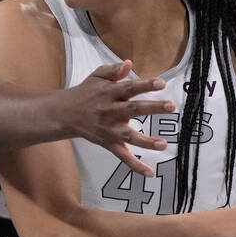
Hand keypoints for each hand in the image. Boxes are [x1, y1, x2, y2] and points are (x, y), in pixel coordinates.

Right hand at [68, 60, 174, 176]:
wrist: (64, 114)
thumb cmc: (86, 93)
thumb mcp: (97, 76)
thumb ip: (113, 70)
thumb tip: (128, 64)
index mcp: (110, 93)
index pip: (130, 88)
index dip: (146, 85)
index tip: (161, 83)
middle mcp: (111, 111)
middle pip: (134, 109)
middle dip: (153, 108)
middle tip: (171, 106)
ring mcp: (110, 130)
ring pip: (130, 136)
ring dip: (147, 141)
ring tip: (164, 144)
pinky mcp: (109, 143)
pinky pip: (123, 156)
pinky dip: (135, 166)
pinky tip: (149, 172)